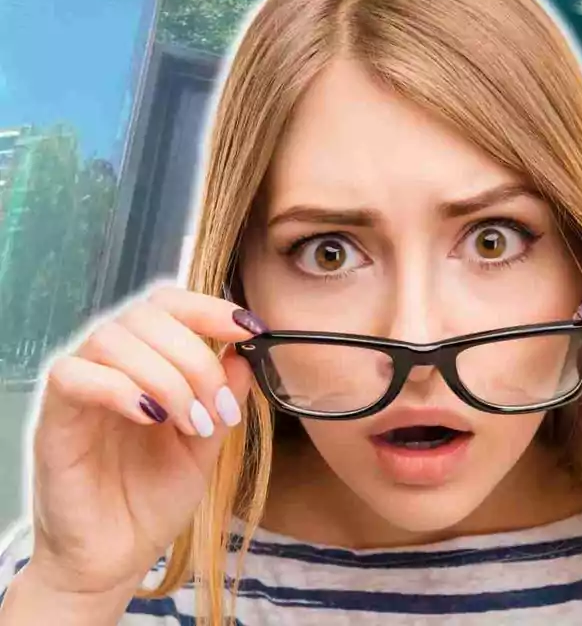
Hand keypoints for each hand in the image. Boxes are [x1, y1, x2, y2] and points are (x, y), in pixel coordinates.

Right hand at [21, 284, 259, 597]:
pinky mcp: (53, 417)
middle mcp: (110, 363)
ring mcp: (80, 387)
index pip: (170, 304)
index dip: (209, 308)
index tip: (249, 330)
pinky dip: (121, 388)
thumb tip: (243, 351)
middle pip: (147, 315)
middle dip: (195, 356)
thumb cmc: (154, 496)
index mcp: (148, 360)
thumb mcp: (208, 440)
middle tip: (216, 408)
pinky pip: (74, 375)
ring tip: (190, 423)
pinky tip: (151, 418)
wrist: (116, 555)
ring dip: (166, 376)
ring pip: (113, 338)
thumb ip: (224, 394)